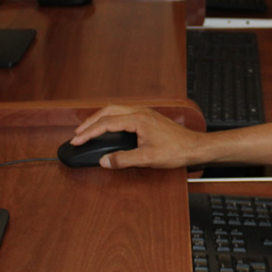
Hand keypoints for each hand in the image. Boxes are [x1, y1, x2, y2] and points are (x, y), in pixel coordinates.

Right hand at [71, 105, 202, 168]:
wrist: (195, 147)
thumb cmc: (176, 150)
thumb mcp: (147, 158)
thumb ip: (123, 160)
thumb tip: (104, 161)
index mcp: (138, 119)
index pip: (106, 123)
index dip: (89, 133)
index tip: (76, 140)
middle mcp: (141, 112)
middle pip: (108, 111)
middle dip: (90, 122)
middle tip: (77, 133)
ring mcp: (145, 113)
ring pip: (116, 110)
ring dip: (100, 118)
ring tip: (88, 129)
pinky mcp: (148, 117)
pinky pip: (124, 113)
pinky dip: (111, 118)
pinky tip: (108, 127)